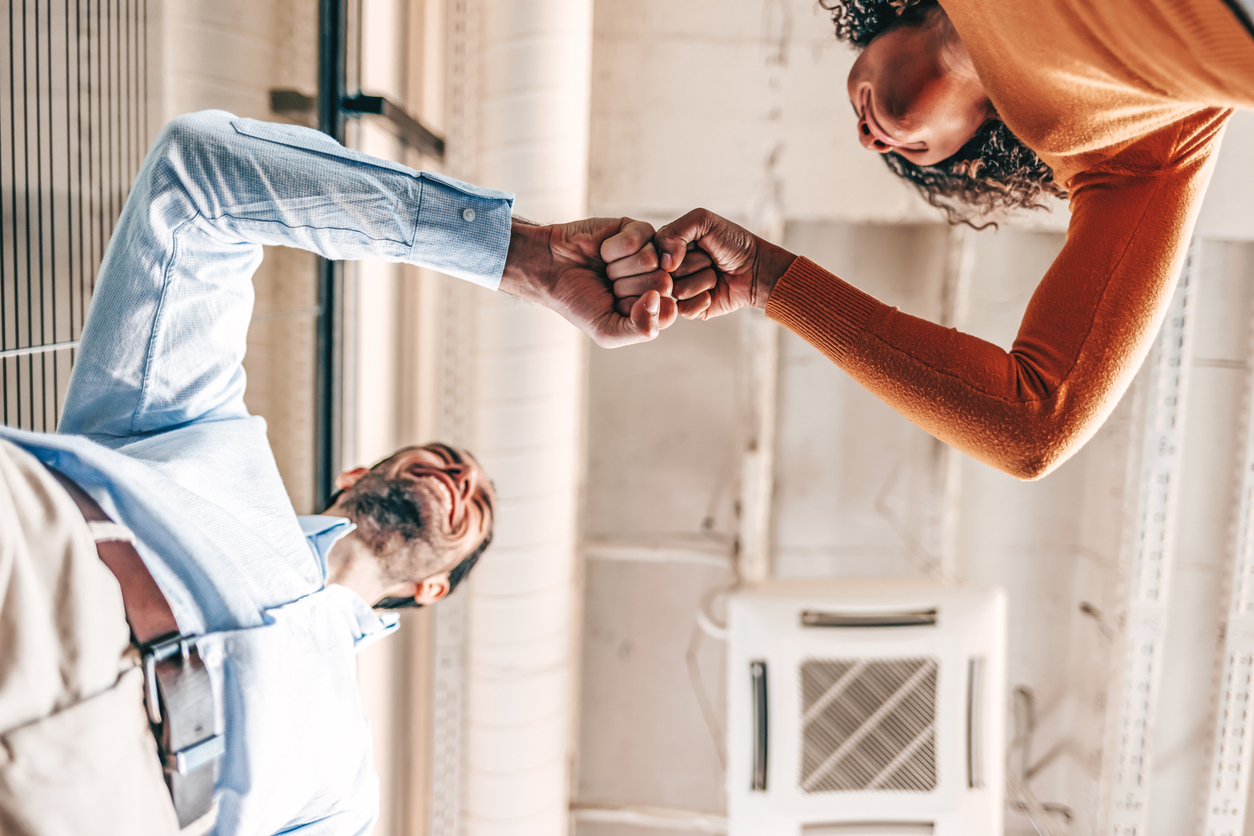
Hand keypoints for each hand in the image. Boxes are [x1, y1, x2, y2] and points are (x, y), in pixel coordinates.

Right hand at [500, 217, 675, 347]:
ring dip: (619, 267)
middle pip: (663, 284)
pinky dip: (614, 248)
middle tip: (608, 285)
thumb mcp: (607, 331)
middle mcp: (656, 279)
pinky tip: (602, 251)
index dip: (640, 310)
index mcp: (654, 306)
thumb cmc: (578, 302)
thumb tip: (660, 300)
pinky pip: (640, 238)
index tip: (617, 307)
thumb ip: (640, 329)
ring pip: (652, 261)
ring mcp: (649, 252)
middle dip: (627, 287)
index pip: (669, 311)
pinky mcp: (637, 230)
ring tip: (605, 268)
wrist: (549, 269)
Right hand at [637, 208, 796, 319]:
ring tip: (714, 273)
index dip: (676, 250)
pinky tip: (714, 292)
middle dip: (694, 263)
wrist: (756, 267)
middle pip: (664, 274)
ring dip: (703, 280)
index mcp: (665, 248)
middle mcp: (667, 271)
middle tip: (709, 259)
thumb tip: (663, 264)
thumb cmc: (731, 242)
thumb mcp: (703, 221)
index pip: (651, 254)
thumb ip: (674, 232)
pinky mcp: (689, 310)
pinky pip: (685, 310)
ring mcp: (677, 292)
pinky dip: (704, 299)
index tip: (696, 243)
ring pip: (677, 291)